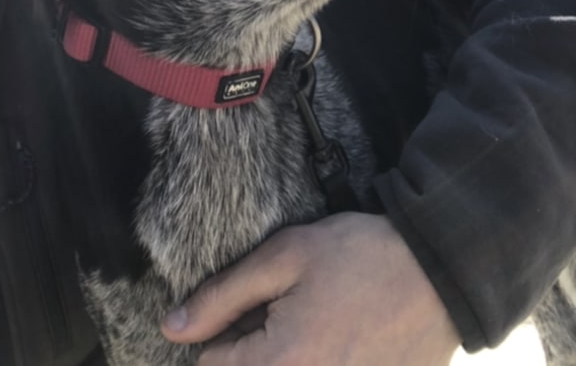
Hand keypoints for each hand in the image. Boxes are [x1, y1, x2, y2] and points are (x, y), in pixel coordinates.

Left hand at [160, 213, 459, 364]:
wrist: (442, 271)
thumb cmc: (360, 257)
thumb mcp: (285, 257)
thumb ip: (223, 296)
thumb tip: (170, 329)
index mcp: (280, 363)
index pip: (212, 364)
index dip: (219, 328)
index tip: (249, 302)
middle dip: (252, 345)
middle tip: (282, 310)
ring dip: (285, 352)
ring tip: (315, 319)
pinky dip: (319, 356)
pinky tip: (339, 334)